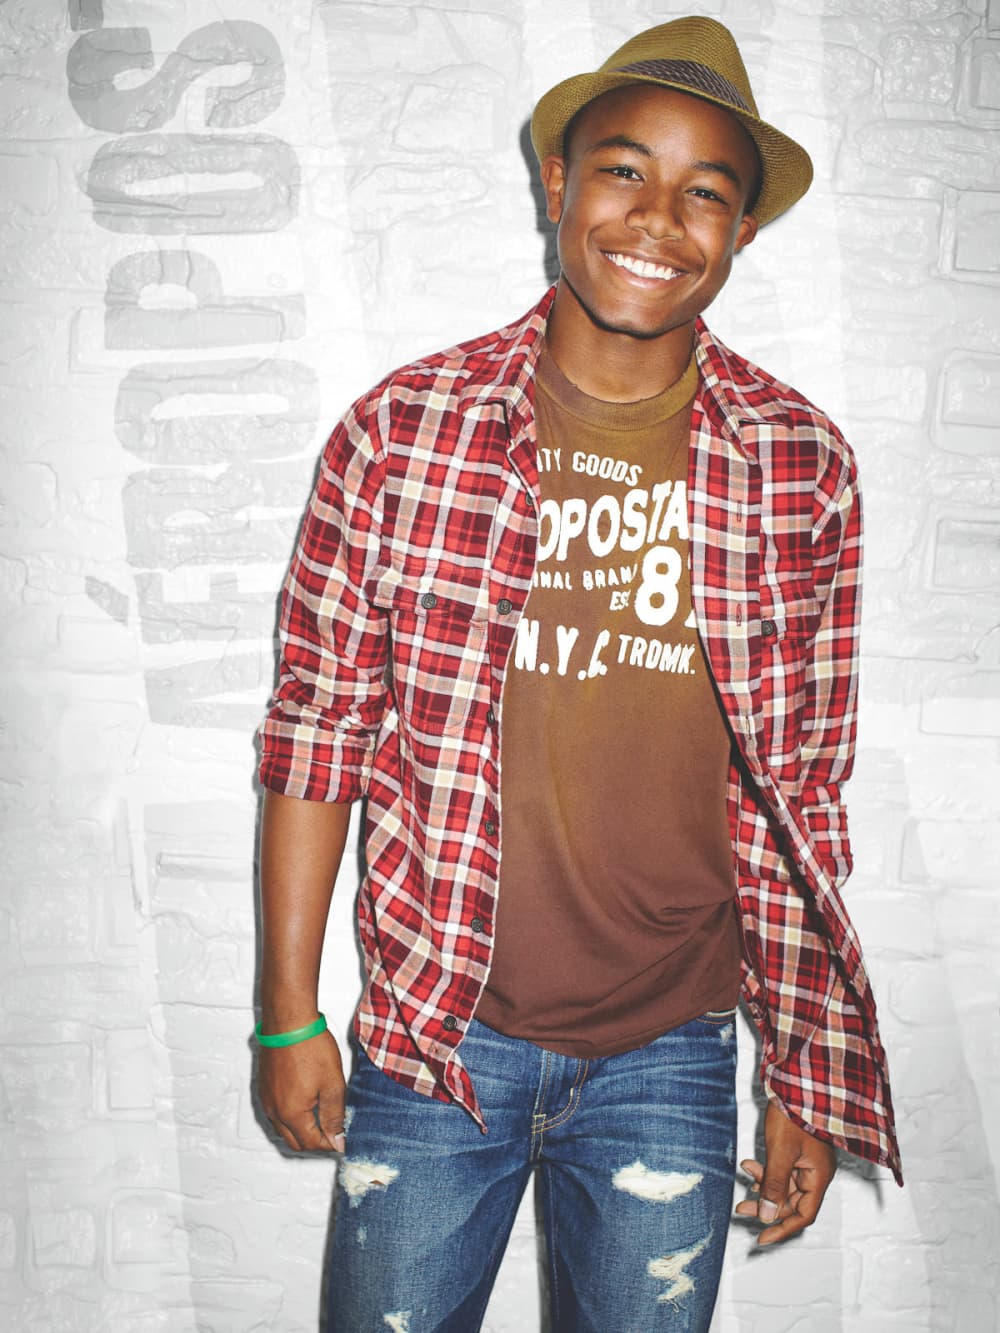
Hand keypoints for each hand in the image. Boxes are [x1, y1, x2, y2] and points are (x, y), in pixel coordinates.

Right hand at [257, 1030, 346, 1152]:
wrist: (289, 1021)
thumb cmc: (310, 1046)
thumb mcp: (332, 1083)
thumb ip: (334, 1115)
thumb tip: (337, 1140)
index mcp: (291, 1114)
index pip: (311, 1144)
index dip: (330, 1144)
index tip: (342, 1138)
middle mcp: (274, 1111)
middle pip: (295, 1142)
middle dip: (315, 1141)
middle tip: (334, 1131)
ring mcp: (266, 1099)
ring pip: (282, 1129)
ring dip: (300, 1130)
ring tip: (321, 1117)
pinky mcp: (264, 1087)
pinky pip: (275, 1113)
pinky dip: (289, 1117)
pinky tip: (303, 1103)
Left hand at [734, 1101, 836, 1245]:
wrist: (798, 1083)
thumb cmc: (794, 1114)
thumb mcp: (781, 1153)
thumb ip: (774, 1185)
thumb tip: (767, 1216)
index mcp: (818, 1177)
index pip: (803, 1214)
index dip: (783, 1228)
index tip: (761, 1237)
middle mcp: (815, 1173)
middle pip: (791, 1201)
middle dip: (766, 1206)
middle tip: (741, 1209)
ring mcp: (806, 1161)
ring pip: (783, 1185)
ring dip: (763, 1185)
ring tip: (742, 1180)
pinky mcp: (796, 1150)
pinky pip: (781, 1169)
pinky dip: (765, 1170)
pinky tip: (749, 1165)